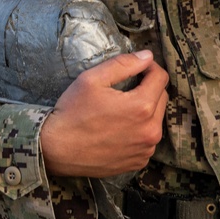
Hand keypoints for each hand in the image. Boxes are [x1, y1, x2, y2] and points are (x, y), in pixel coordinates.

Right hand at [40, 51, 168, 177]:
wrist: (57, 150)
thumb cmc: (73, 112)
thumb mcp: (92, 79)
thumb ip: (123, 64)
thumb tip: (147, 56)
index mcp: (141, 106)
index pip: (161, 78)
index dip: (149, 67)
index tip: (137, 67)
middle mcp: (151, 130)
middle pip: (162, 98)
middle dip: (148, 87)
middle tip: (125, 86)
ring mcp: (146, 149)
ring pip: (156, 120)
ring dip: (146, 110)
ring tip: (121, 109)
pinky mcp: (139, 162)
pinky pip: (147, 140)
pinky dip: (139, 130)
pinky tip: (119, 128)